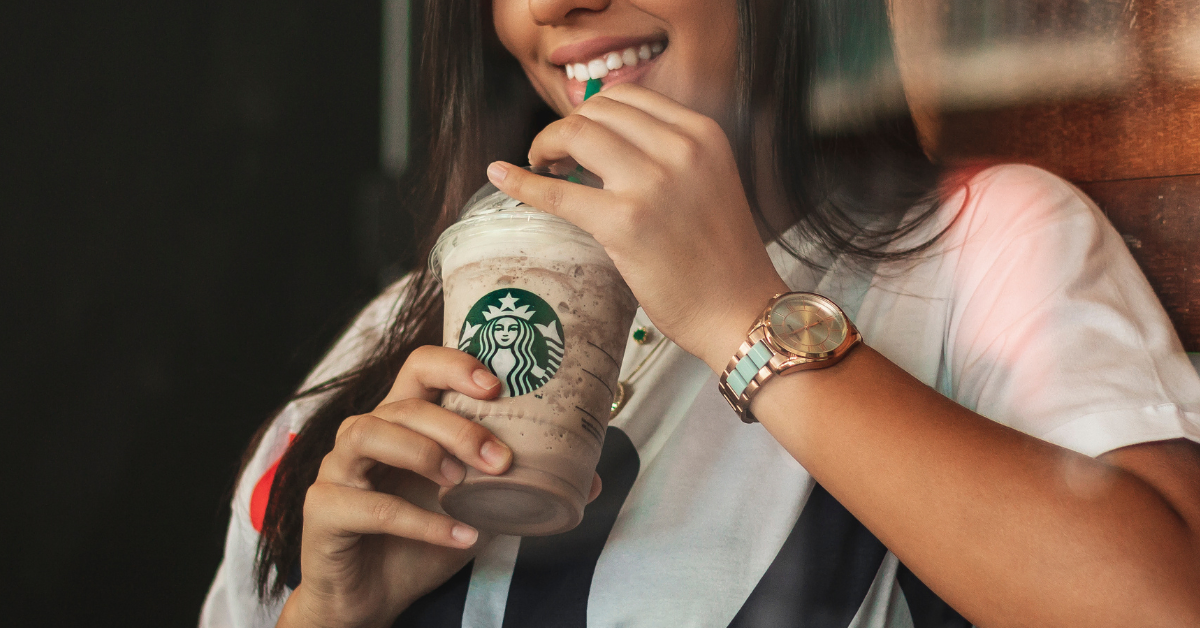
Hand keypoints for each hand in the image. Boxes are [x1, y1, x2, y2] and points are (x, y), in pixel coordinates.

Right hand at [278, 347, 510, 627]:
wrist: (371, 600)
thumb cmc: (419, 543)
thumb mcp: (479, 509)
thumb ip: (521, 488)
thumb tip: (591, 481)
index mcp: (402, 422)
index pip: (419, 367)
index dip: (454, 365)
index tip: (496, 386)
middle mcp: (365, 435)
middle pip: (405, 405)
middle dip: (457, 427)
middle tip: (499, 459)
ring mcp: (338, 470)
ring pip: (369, 433)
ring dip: (423, 453)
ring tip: (462, 485)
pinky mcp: (323, 510)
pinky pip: (367, 505)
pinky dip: (418, 521)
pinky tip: (459, 535)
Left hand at [486, 84, 788, 370]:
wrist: (741, 310)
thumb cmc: (722, 257)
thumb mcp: (708, 181)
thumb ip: (668, 154)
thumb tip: (599, 141)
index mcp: (702, 133)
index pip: (627, 96)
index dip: (591, 113)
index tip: (578, 137)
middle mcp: (681, 148)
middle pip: (596, 111)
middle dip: (565, 129)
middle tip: (553, 158)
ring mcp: (653, 183)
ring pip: (574, 135)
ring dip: (545, 147)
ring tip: (542, 169)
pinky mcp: (625, 222)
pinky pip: (557, 192)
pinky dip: (522, 182)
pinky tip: (501, 177)